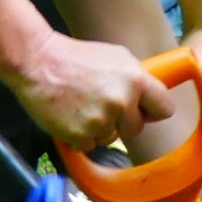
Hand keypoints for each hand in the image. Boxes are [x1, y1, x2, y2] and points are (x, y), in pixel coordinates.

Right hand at [6, 33, 174, 149]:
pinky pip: (90, 144)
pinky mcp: (81, 135)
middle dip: (123, 121)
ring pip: (112, 138)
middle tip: (102, 104)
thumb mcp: (116, 57)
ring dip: (100, 128)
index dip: (152, 111)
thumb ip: (137, 79)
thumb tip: (152, 98)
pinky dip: (81, 135)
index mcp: (136, 80)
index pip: (165, 109)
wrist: (36, 61)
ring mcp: (101, 121)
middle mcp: (122, 102)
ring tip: (81, 106)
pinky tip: (70, 116)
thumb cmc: (76, 57)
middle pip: (137, 128)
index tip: (143, 110)